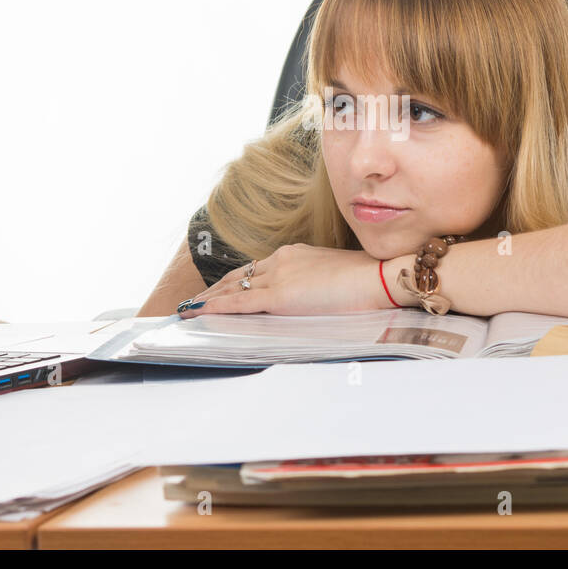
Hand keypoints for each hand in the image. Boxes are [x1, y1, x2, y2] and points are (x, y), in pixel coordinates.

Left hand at [177, 244, 413, 317]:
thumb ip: (315, 286)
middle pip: (237, 275)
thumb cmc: (368, 282)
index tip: (220, 289)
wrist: (380, 277)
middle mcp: (281, 259)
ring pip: (231, 287)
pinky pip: (237, 302)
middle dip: (212, 289)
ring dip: (207, 299)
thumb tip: (310, 300)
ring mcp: (278, 275)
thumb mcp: (335, 279)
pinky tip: (196, 313)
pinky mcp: (279, 295)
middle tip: (193, 302)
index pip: (256, 268)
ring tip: (187, 310)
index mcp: (295, 254)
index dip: (234, 280)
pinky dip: (213, 308)